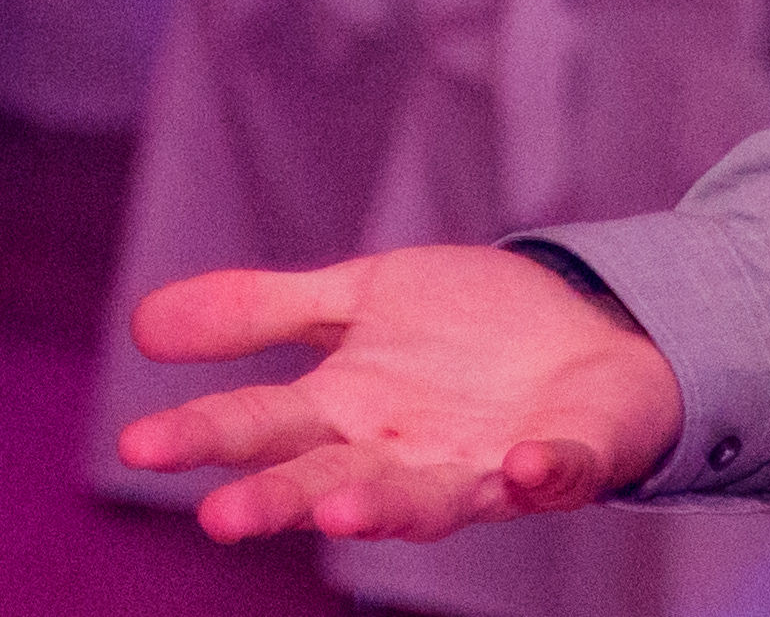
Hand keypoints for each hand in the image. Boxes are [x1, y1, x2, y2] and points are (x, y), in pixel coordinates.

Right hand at [116, 245, 684, 542]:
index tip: (138, 443)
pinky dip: (544, 472)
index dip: (201, 436)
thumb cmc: (465, 331)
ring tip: (346, 511)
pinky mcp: (562, 461)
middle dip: (278, 500)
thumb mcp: (362, 296)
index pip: (257, 426)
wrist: (587, 334)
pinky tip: (528, 464)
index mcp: (343, 414)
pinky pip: (555, 473)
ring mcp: (479, 468)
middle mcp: (398, 457)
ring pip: (426, 503)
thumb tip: (140, 322)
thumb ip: (263, 312)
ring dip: (388, 509)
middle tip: (223, 517)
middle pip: (325, 481)